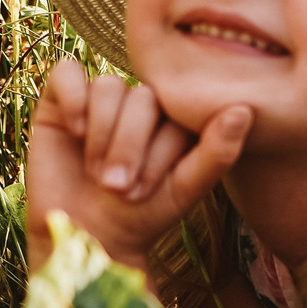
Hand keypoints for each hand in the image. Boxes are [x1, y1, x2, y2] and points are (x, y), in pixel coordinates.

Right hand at [25, 58, 250, 273]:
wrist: (83, 234)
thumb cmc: (140, 214)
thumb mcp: (184, 188)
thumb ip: (217, 153)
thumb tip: (245, 110)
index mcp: (176, 116)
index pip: (176, 108)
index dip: (158, 151)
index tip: (146, 193)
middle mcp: (142, 101)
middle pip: (142, 97)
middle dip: (128, 149)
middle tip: (116, 188)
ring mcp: (103, 97)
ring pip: (108, 87)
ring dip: (101, 136)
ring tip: (96, 174)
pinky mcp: (61, 98)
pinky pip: (67, 73)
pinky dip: (72, 98)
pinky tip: (74, 131)